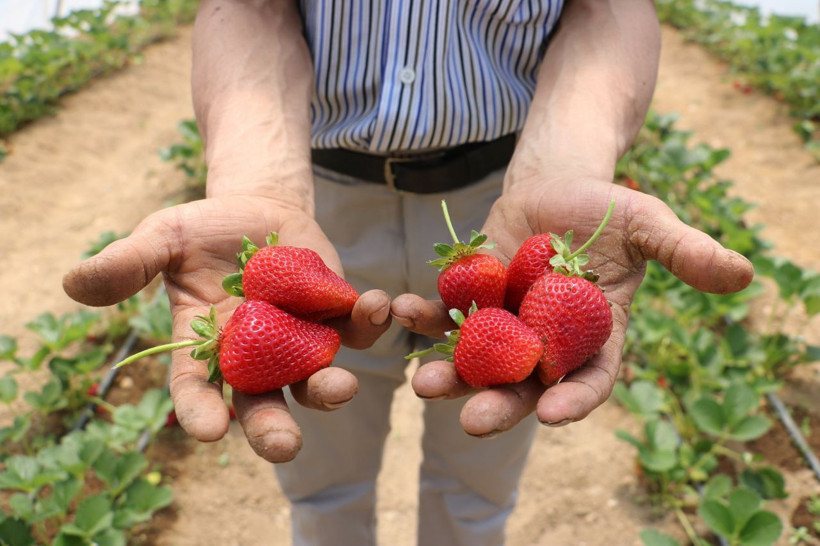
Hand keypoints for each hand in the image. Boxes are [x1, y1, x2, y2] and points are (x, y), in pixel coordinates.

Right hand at [63, 195, 390, 461]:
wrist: (257, 209)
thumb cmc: (204, 232)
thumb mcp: (162, 239)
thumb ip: (127, 263)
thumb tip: (74, 282)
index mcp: (206, 348)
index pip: (199, 389)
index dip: (201, 411)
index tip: (208, 430)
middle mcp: (256, 355)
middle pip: (264, 403)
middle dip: (272, 428)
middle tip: (283, 447)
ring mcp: (300, 338)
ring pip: (315, 376)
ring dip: (328, 387)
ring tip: (340, 388)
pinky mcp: (336, 312)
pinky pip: (354, 327)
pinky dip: (367, 321)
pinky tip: (377, 306)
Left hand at [392, 178, 753, 435]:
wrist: (555, 184)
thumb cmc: (606, 207)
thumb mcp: (648, 224)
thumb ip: (685, 251)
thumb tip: (742, 274)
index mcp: (593, 334)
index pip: (590, 378)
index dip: (575, 398)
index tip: (554, 414)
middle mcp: (545, 340)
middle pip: (524, 383)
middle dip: (500, 403)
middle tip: (472, 421)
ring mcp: (504, 322)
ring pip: (476, 359)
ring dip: (450, 374)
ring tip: (423, 385)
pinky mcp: (469, 298)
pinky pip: (445, 315)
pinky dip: (425, 318)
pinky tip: (404, 314)